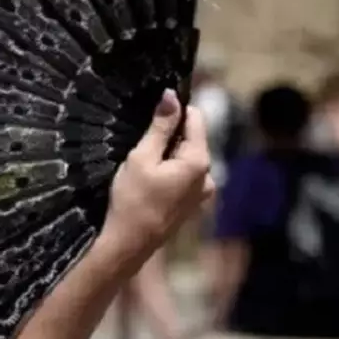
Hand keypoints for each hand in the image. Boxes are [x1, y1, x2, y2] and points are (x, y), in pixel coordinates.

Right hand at [104, 90, 214, 261]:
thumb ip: (160, 127)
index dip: (174, 112)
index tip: (151, 116)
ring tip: (143, 166)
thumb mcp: (142, 158)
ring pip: (187, 158)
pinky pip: (185, 176)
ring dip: (168, 155)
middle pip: (192, 139)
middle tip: (141, 147)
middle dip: (169, 136)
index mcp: (199, 161)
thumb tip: (172, 96)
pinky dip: (169, 171)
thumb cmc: (132, 199)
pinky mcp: (193, 204)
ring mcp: (202, 192)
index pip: (196, 118)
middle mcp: (208, 175)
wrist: (129, 243)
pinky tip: (150, 182)